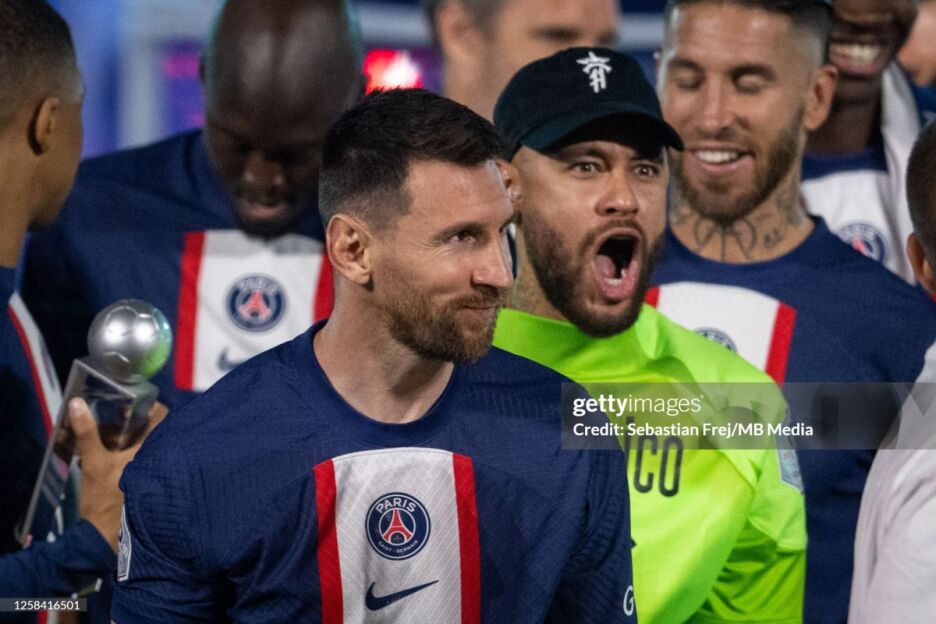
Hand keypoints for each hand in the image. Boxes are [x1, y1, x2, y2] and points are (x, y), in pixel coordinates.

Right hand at [70, 398, 166, 551]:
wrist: (103, 537)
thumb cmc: (104, 499)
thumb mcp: (94, 463)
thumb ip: (88, 432)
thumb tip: (77, 402)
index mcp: (154, 452)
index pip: (163, 418)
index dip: (150, 407)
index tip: (131, 404)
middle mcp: (161, 460)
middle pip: (151, 431)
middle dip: (131, 424)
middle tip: (113, 419)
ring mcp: (153, 473)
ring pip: (141, 445)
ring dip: (123, 439)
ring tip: (105, 437)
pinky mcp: (144, 484)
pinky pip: (136, 460)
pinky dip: (122, 454)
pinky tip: (104, 456)